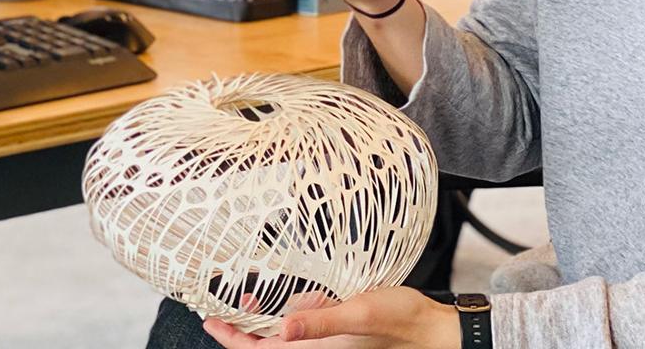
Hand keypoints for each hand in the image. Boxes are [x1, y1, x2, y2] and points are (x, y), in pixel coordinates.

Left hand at [203, 287, 458, 348]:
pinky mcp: (338, 336)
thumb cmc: (402, 322)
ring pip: (284, 338)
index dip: (233, 340)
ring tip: (249, 300)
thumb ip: (320, 320)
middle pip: (269, 346)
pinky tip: (289, 302)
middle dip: (243, 331)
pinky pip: (304, 330)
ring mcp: (328, 345)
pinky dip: (289, 317)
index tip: (211, 321)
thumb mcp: (358, 313)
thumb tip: (282, 328)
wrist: (434, 329)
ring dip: (264, 322)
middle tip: (222, 309)